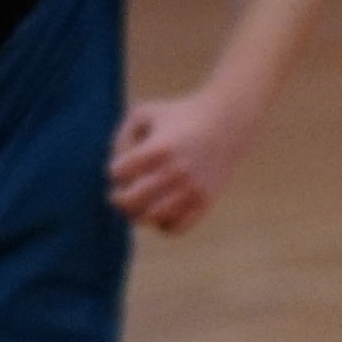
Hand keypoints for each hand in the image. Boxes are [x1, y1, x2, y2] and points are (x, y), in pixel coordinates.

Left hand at [107, 92, 254, 233]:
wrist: (225, 123)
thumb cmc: (178, 116)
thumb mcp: (145, 113)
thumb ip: (120, 137)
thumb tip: (115, 175)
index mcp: (159, 148)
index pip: (117, 172)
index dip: (115, 171)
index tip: (125, 166)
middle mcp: (176, 171)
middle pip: (130, 200)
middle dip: (119, 198)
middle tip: (121, 193)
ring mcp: (191, 189)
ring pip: (150, 218)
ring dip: (139, 213)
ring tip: (141, 202)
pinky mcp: (204, 202)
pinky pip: (175, 228)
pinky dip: (162, 224)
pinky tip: (162, 210)